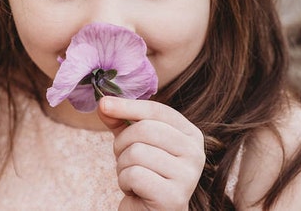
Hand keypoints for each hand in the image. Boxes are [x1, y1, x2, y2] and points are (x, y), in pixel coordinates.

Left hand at [98, 96, 205, 210]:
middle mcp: (196, 153)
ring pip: (137, 152)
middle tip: (123, 158)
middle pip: (145, 129)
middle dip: (122, 143)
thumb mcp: (133, 142)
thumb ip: (121, 121)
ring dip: (123, 166)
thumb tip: (104, 102)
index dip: (128, 106)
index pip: (158, 111)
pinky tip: (135, 190)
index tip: (104, 104)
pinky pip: (134, 175)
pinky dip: (125, 182)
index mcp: (191, 135)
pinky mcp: (174, 197)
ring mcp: (188, 176)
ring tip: (133, 177)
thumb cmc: (144, 175)